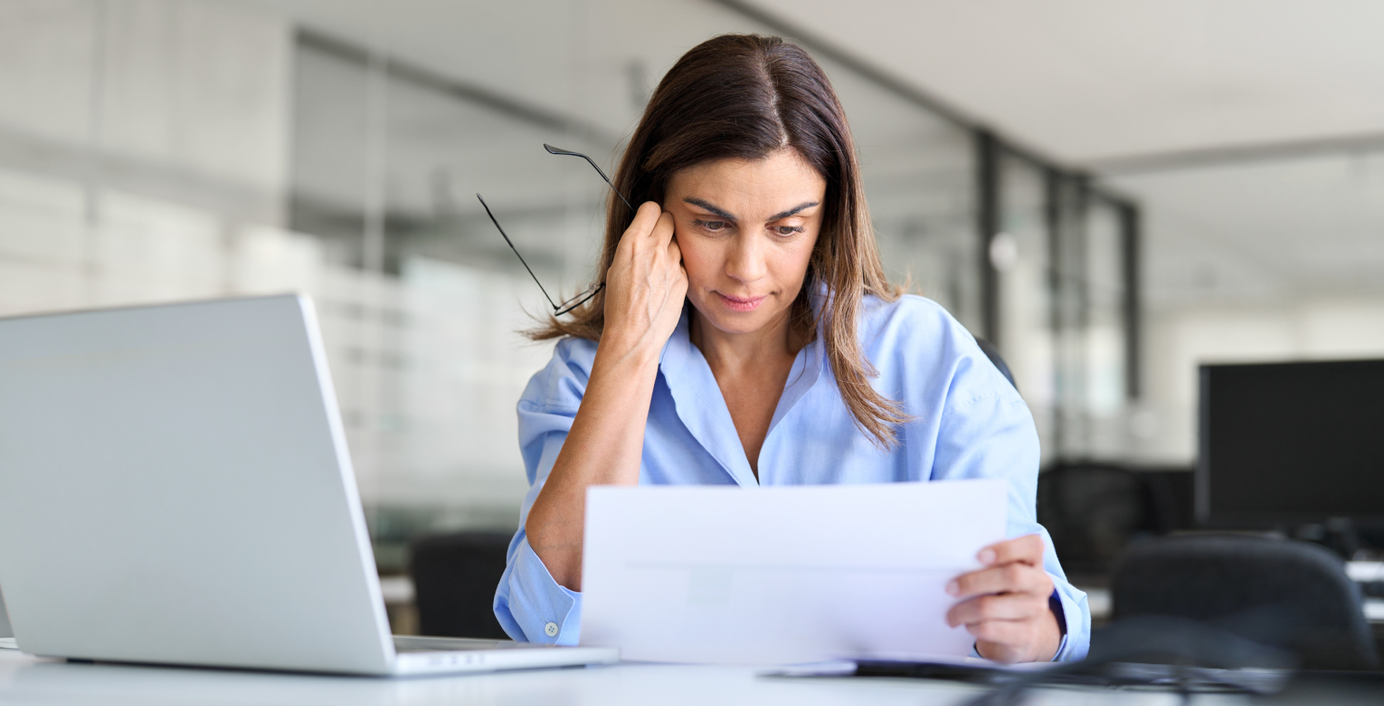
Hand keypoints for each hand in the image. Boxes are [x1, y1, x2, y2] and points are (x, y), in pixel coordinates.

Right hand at [599, 201, 687, 359]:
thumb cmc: (619, 305)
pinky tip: (665, 283)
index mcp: (633, 243)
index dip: (650, 214)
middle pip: (669, 218)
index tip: (648, 220)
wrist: (634, 334)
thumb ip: (633, 246)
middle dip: (663, 225)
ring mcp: (672, 263)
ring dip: (670, 248)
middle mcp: (655, 249)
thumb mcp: (616, 267)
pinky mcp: (684, 278)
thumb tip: (644, 234)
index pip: (651, 208)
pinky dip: (675, 268)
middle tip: (657, 238)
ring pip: (677, 241)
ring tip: (658, 267)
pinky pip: (682, 263)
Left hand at [945, 534, 1061, 662]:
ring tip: (952, 614)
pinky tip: (968, 625)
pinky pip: (991, 629)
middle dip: (973, 581)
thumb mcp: (997, 572)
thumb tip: (952, 563)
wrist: (1017, 630)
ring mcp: (1037, 610)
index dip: (1006, 549)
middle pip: (1012, 576)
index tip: (978, 556)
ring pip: (992, 606)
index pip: (1032, 546)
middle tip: (950, 589)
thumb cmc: (999, 590)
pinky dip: (973, 627)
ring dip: (964, 610)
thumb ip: (985, 562)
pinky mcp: (1027, 635)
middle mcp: (1041, 584)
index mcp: (1034, 560)